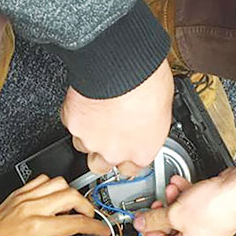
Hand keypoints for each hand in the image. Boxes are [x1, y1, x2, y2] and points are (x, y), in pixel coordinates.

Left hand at [0, 175, 109, 235]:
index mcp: (39, 228)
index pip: (78, 221)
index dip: (96, 226)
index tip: (102, 231)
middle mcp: (32, 208)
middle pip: (72, 195)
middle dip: (87, 207)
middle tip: (89, 218)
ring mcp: (24, 198)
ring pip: (58, 182)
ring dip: (71, 194)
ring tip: (73, 208)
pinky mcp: (18, 194)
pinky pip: (42, 180)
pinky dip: (53, 187)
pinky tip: (54, 199)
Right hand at [61, 59, 172, 176]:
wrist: (122, 66)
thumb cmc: (148, 82)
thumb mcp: (163, 109)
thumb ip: (151, 126)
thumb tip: (149, 122)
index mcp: (141, 152)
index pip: (131, 169)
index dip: (127, 158)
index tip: (126, 150)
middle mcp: (114, 152)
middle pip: (101, 166)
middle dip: (103, 152)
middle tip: (108, 134)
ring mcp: (90, 140)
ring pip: (83, 146)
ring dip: (88, 134)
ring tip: (97, 115)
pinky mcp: (73, 124)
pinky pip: (72, 124)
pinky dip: (77, 115)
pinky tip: (87, 103)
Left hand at [133, 140, 235, 235]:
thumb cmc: (216, 207)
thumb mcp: (175, 214)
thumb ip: (154, 219)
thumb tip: (140, 223)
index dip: (147, 231)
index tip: (140, 220)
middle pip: (171, 228)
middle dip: (161, 212)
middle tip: (155, 202)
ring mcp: (207, 225)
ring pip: (182, 213)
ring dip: (173, 199)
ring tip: (170, 188)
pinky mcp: (213, 210)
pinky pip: (193, 204)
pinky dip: (186, 194)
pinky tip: (181, 183)